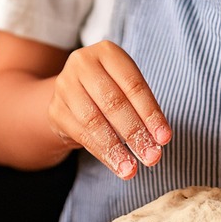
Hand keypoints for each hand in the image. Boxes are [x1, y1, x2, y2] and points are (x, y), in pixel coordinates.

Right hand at [48, 40, 171, 179]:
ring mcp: (65, 86)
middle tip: (152, 157)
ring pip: (94, 121)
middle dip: (135, 133)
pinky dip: (102, 152)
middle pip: (113, 103)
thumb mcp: (128, 87)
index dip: (151, 113)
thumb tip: (159, 139)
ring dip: (116, 148)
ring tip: (132, 169)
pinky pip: (81, 134)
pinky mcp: (56, 109)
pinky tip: (116, 165)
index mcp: (107, 52)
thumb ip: (143, 108)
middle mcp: (82, 64)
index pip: (133, 85)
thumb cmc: (112, 89)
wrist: (73, 94)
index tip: (165, 138)